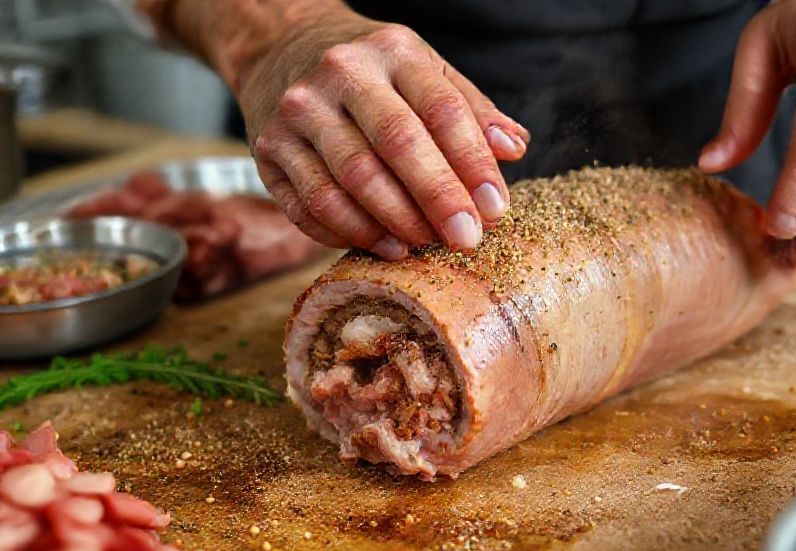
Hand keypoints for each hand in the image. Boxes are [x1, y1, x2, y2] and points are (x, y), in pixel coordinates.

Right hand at [237, 7, 528, 258]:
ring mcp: (297, 113)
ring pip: (350, 179)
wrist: (280, 47)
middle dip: (437, 198)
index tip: (496, 209)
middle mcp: (340, 76)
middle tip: (465, 239)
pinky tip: (383, 245)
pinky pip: (309, 204)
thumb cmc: (371, 71)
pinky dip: (348, 232)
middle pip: (396, 144)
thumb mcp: (424, 70)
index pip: (441, 109)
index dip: (473, 164)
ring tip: (424, 244)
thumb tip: (514, 148)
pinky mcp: (268, 150)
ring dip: (394, 222)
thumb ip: (471, 109)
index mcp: (391, 52)